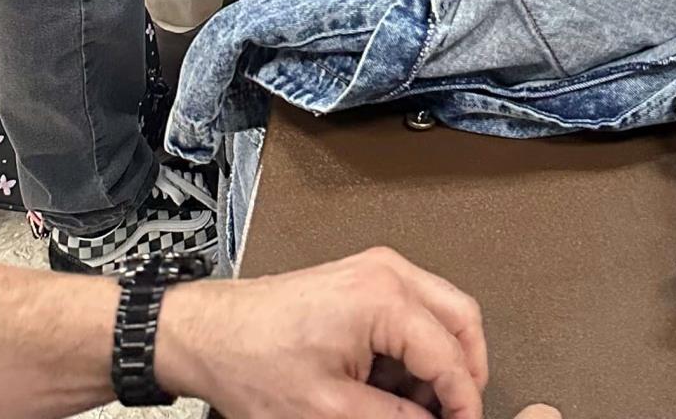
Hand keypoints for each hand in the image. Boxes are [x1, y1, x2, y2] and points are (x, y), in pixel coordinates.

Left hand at [152, 241, 558, 418]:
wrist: (211, 334)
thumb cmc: (254, 362)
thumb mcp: (329, 409)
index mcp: (383, 298)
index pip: (449, 353)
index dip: (464, 399)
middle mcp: (387, 272)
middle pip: (460, 318)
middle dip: (465, 372)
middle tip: (457, 414)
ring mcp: (376, 271)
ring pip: (440, 312)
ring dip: (441, 360)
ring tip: (422, 409)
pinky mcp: (363, 281)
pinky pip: (413, 311)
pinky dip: (417, 349)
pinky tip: (399, 388)